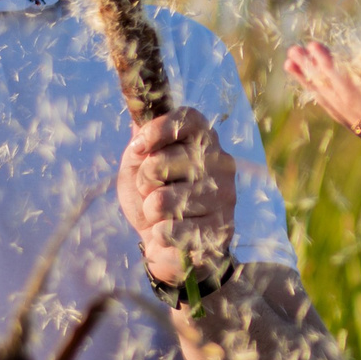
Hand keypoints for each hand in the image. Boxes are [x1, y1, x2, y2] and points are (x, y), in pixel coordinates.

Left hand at [118, 109, 237, 286]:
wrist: (170, 245)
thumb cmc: (154, 199)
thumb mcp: (140, 165)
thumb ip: (141, 140)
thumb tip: (136, 114)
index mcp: (205, 141)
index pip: (187, 119)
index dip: (156, 130)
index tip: (138, 147)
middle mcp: (221, 163)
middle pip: (163, 162)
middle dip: (145, 180)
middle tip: (152, 191)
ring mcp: (224, 197)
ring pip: (163, 199)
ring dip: (151, 211)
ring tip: (162, 214)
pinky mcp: (219, 230)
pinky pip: (170, 228)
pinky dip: (160, 233)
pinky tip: (169, 233)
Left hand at [284, 43, 360, 191]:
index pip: (355, 100)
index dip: (332, 74)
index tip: (314, 50)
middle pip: (343, 109)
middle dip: (318, 80)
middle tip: (293, 53)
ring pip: (349, 117)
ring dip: (323, 92)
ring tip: (301, 70)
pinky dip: (342, 104)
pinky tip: (336, 94)